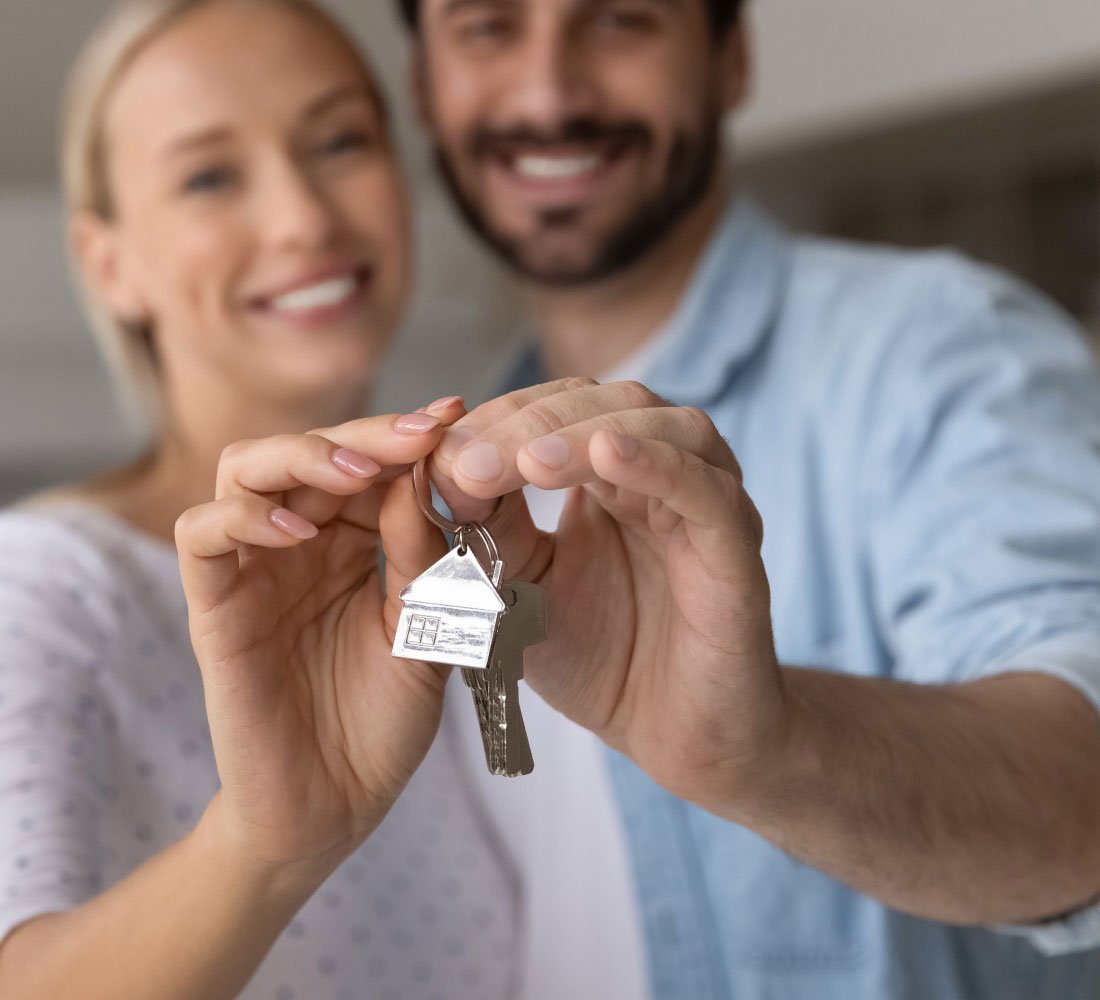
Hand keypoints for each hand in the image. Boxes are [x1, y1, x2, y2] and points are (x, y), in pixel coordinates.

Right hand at [175, 402, 462, 871]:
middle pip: (311, 449)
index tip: (457, 415)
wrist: (334, 809)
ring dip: (302, 456)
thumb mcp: (424, 631)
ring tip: (356, 471)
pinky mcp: (214, 605)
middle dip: (366, 434)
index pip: (371, 463)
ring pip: (246, 468)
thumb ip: (422, 557)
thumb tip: (424, 474)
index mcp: (358, 543)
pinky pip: (203, 534)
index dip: (409, 436)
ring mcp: (254, 568)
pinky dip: (242, 515)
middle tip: (416, 432)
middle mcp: (303, 543)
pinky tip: (296, 530)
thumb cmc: (384, 723)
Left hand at [430, 380, 785, 810]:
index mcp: (614, 476)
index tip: (440, 450)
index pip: (559, 409)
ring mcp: (708, 507)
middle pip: (607, 403)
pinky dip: (658, 466)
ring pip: (664, 429)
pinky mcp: (738, 553)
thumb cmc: (604, 659)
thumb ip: (490, 531)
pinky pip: (706, 494)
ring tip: (527, 462)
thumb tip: (440, 471)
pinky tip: (606, 456)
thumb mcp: (523, 589)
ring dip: (587, 435)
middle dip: (532, 423)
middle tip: (470, 459)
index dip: (500, 418)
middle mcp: (667, 475)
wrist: (677, 738)